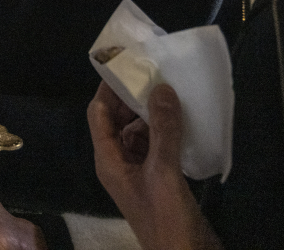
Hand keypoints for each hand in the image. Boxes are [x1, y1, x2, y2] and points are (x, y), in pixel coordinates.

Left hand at [90, 83, 221, 249]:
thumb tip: (161, 88)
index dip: (108, 89)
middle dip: (132, 97)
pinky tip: (185, 120)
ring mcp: (139, 172)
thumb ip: (162, 130)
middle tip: (155, 72)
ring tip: (172, 90)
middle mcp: (119, 163)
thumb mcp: (163, 172)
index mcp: (108, 161)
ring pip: (139, 132)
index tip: (126, 63)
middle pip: (118, 120)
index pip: (98, 114)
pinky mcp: (159, 180)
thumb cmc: (166, 220)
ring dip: (152, 113)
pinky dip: (166, 131)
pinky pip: (157, 146)